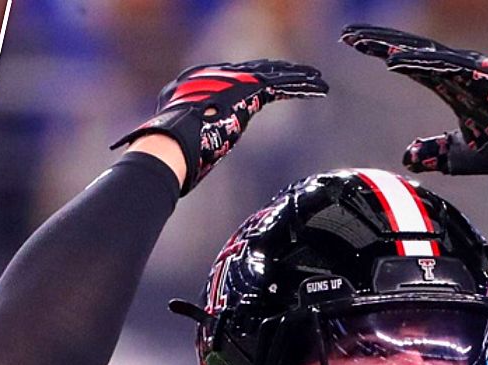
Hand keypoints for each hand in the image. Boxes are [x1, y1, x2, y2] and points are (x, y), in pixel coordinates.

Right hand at [112, 60, 327, 195]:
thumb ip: (188, 143)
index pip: (232, 79)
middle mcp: (216, 76)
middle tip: (301, 76)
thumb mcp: (178, 142)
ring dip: (299, 79)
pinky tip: (319, 89)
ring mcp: (233, 80)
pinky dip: (302, 87)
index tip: (270, 85)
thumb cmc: (168, 152)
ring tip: (319, 81)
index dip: (254, 81)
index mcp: (196, 83)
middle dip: (281, 74)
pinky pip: (282, 86)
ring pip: (274, 76)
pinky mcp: (249, 89)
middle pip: (257, 72)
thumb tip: (183, 170)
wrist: (170, 143)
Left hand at [341, 24, 487, 174]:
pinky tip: (396, 60)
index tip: (350, 45)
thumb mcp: (466, 155)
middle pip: (412, 52)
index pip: (410, 65)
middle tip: (346, 35)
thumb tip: (407, 155)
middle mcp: (462, 72)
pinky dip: (421, 64)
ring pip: (426, 56)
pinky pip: (448, 69)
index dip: (381, 52)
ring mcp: (476, 72)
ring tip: (362, 43)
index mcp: (455, 85)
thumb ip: (437, 151)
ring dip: (394, 48)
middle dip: (379, 41)